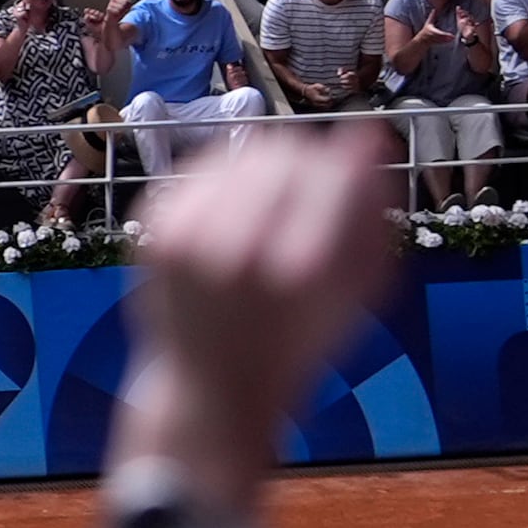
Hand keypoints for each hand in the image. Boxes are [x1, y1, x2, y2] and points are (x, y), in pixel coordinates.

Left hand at [114, 121, 398, 474]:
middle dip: (311, 164)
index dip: (350, 167)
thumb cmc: (295, 342)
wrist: (211, 388)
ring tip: (276, 203)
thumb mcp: (356, 294)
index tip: (352, 177)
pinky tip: (236, 210)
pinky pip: (205, 168)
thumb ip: (370, 216)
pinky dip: (228, 177)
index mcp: (301, 271)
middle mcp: (239, 250)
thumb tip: (368, 139)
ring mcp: (189, 238)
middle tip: (314, 191)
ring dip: (272, 166)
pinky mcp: (157, 231)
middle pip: (290, 154)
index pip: (335, 173)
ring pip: (248, 153)